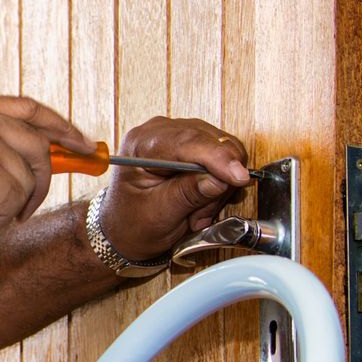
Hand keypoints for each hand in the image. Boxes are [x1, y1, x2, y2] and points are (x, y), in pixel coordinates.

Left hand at [102, 117, 254, 261]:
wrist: (124, 229)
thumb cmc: (131, 224)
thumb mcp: (158, 215)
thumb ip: (187, 195)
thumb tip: (219, 179)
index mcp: (141, 144)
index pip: (188, 141)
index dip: (218, 158)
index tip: (238, 177)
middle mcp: (159, 132)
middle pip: (211, 142)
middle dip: (218, 180)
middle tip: (200, 214)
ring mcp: (178, 135)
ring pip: (224, 149)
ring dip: (219, 185)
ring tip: (196, 211)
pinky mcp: (194, 144)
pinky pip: (225, 156)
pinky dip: (221, 181)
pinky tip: (202, 201)